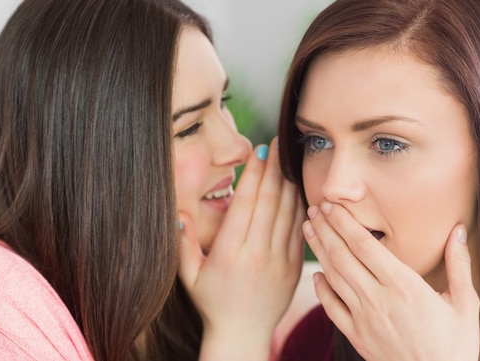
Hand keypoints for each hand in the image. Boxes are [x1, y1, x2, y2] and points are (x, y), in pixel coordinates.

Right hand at [178, 137, 304, 360]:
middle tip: (279, 143)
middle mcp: (257, 253)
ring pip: (288, 212)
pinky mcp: (293, 266)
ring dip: (290, 182)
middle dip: (275, 168)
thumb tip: (178, 213)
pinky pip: (299, 229)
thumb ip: (183, 243)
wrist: (243, 335)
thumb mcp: (189, 275)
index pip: (246, 203)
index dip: (254, 174)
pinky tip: (300, 188)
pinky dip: (301, 206)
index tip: (259, 151)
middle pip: (269, 201)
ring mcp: (279, 260)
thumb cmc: (212, 302)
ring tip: (291, 158)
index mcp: (230, 252)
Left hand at [303, 201, 479, 360]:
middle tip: (313, 209)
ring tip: (309, 230)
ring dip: (319, 251)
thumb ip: (459, 264)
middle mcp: (378, 299)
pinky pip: (332, 309)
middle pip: (342, 256)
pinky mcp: (357, 337)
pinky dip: (321, 290)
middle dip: (325, 229)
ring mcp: (364, 319)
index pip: (364, 245)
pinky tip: (316, 274)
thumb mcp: (465, 304)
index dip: (343, 222)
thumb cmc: (455, 346)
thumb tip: (458, 229)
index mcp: (404, 285)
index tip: (331, 205)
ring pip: (334, 278)